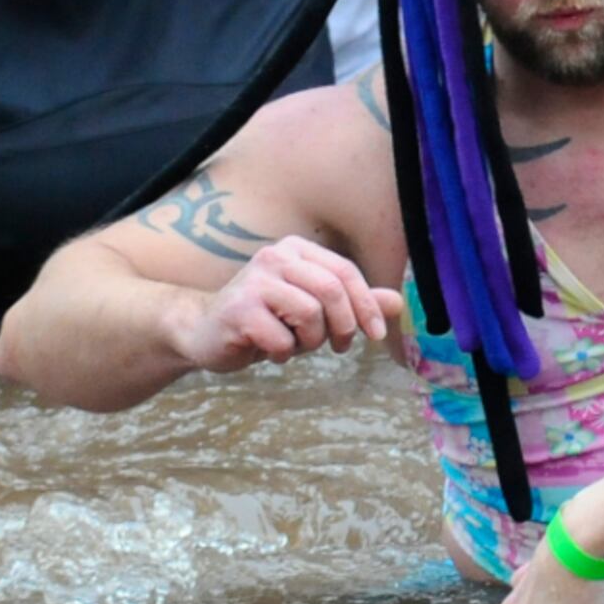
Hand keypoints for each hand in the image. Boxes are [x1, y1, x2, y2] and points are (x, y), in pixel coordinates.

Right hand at [175, 235, 399, 371]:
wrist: (205, 331)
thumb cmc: (266, 319)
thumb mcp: (313, 308)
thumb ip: (353, 302)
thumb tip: (398, 304)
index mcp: (297, 250)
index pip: (345, 273)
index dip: (367, 305)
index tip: (377, 334)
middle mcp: (275, 257)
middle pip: (331, 290)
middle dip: (344, 325)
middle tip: (340, 347)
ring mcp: (254, 281)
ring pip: (310, 315)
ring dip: (310, 342)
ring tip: (294, 344)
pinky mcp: (239, 310)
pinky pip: (282, 340)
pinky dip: (283, 354)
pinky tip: (269, 350)